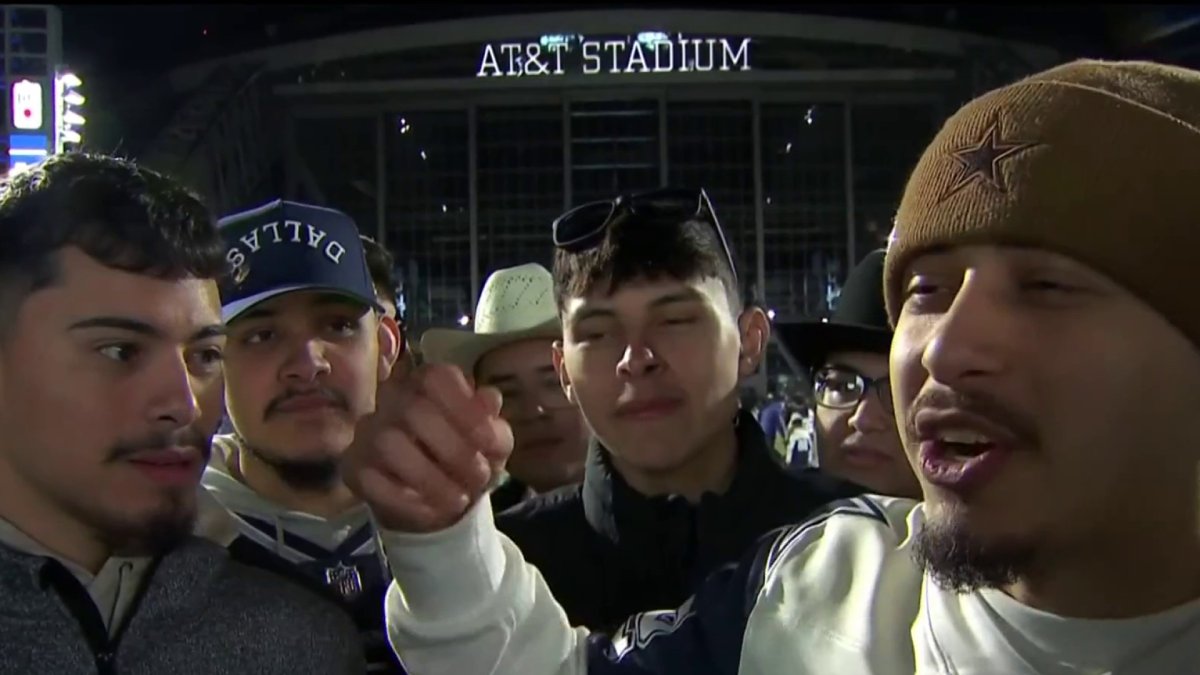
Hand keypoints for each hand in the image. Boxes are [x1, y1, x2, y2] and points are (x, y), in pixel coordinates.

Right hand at [343, 363, 512, 532]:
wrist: (438, 501)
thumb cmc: (466, 458)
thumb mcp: (492, 445)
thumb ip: (494, 424)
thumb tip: (489, 400)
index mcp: (428, 383)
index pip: (437, 377)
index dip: (466, 409)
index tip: (489, 444)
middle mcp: (392, 399)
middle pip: (414, 410)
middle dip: (454, 449)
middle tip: (479, 476)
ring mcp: (368, 431)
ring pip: (389, 443)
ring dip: (430, 478)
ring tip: (459, 500)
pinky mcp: (353, 467)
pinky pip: (371, 480)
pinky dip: (408, 501)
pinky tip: (432, 512)